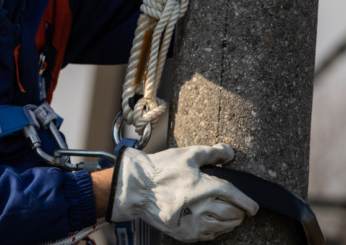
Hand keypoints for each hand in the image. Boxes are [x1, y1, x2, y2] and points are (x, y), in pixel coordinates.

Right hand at [107, 143, 258, 242]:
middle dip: (240, 211)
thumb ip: (212, 153)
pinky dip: (215, 230)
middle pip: (235, 214)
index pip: (239, 199)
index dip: (249, 203)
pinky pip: (210, 236)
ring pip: (225, 227)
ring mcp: (194, 223)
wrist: (136, 188)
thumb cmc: (160, 169)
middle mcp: (204, 207)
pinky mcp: (185, 234)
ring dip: (230, 221)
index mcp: (208, 187)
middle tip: (238, 208)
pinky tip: (210, 221)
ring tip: (226, 215)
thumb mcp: (187, 155)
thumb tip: (229, 153)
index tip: (253, 207)